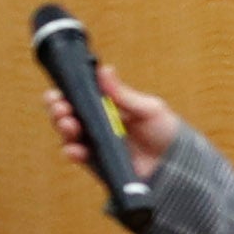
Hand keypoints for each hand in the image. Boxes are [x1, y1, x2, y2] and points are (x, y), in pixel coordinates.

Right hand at [43, 61, 183, 176]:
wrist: (175, 164)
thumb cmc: (164, 131)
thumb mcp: (146, 107)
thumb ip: (122, 93)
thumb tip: (105, 70)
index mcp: (106, 106)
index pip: (78, 97)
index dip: (64, 94)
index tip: (58, 92)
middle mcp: (96, 123)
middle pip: (66, 114)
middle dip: (58, 109)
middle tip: (61, 107)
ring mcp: (94, 143)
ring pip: (68, 134)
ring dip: (63, 128)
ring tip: (69, 124)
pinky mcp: (95, 162)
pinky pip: (77, 156)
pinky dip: (72, 151)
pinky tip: (75, 148)